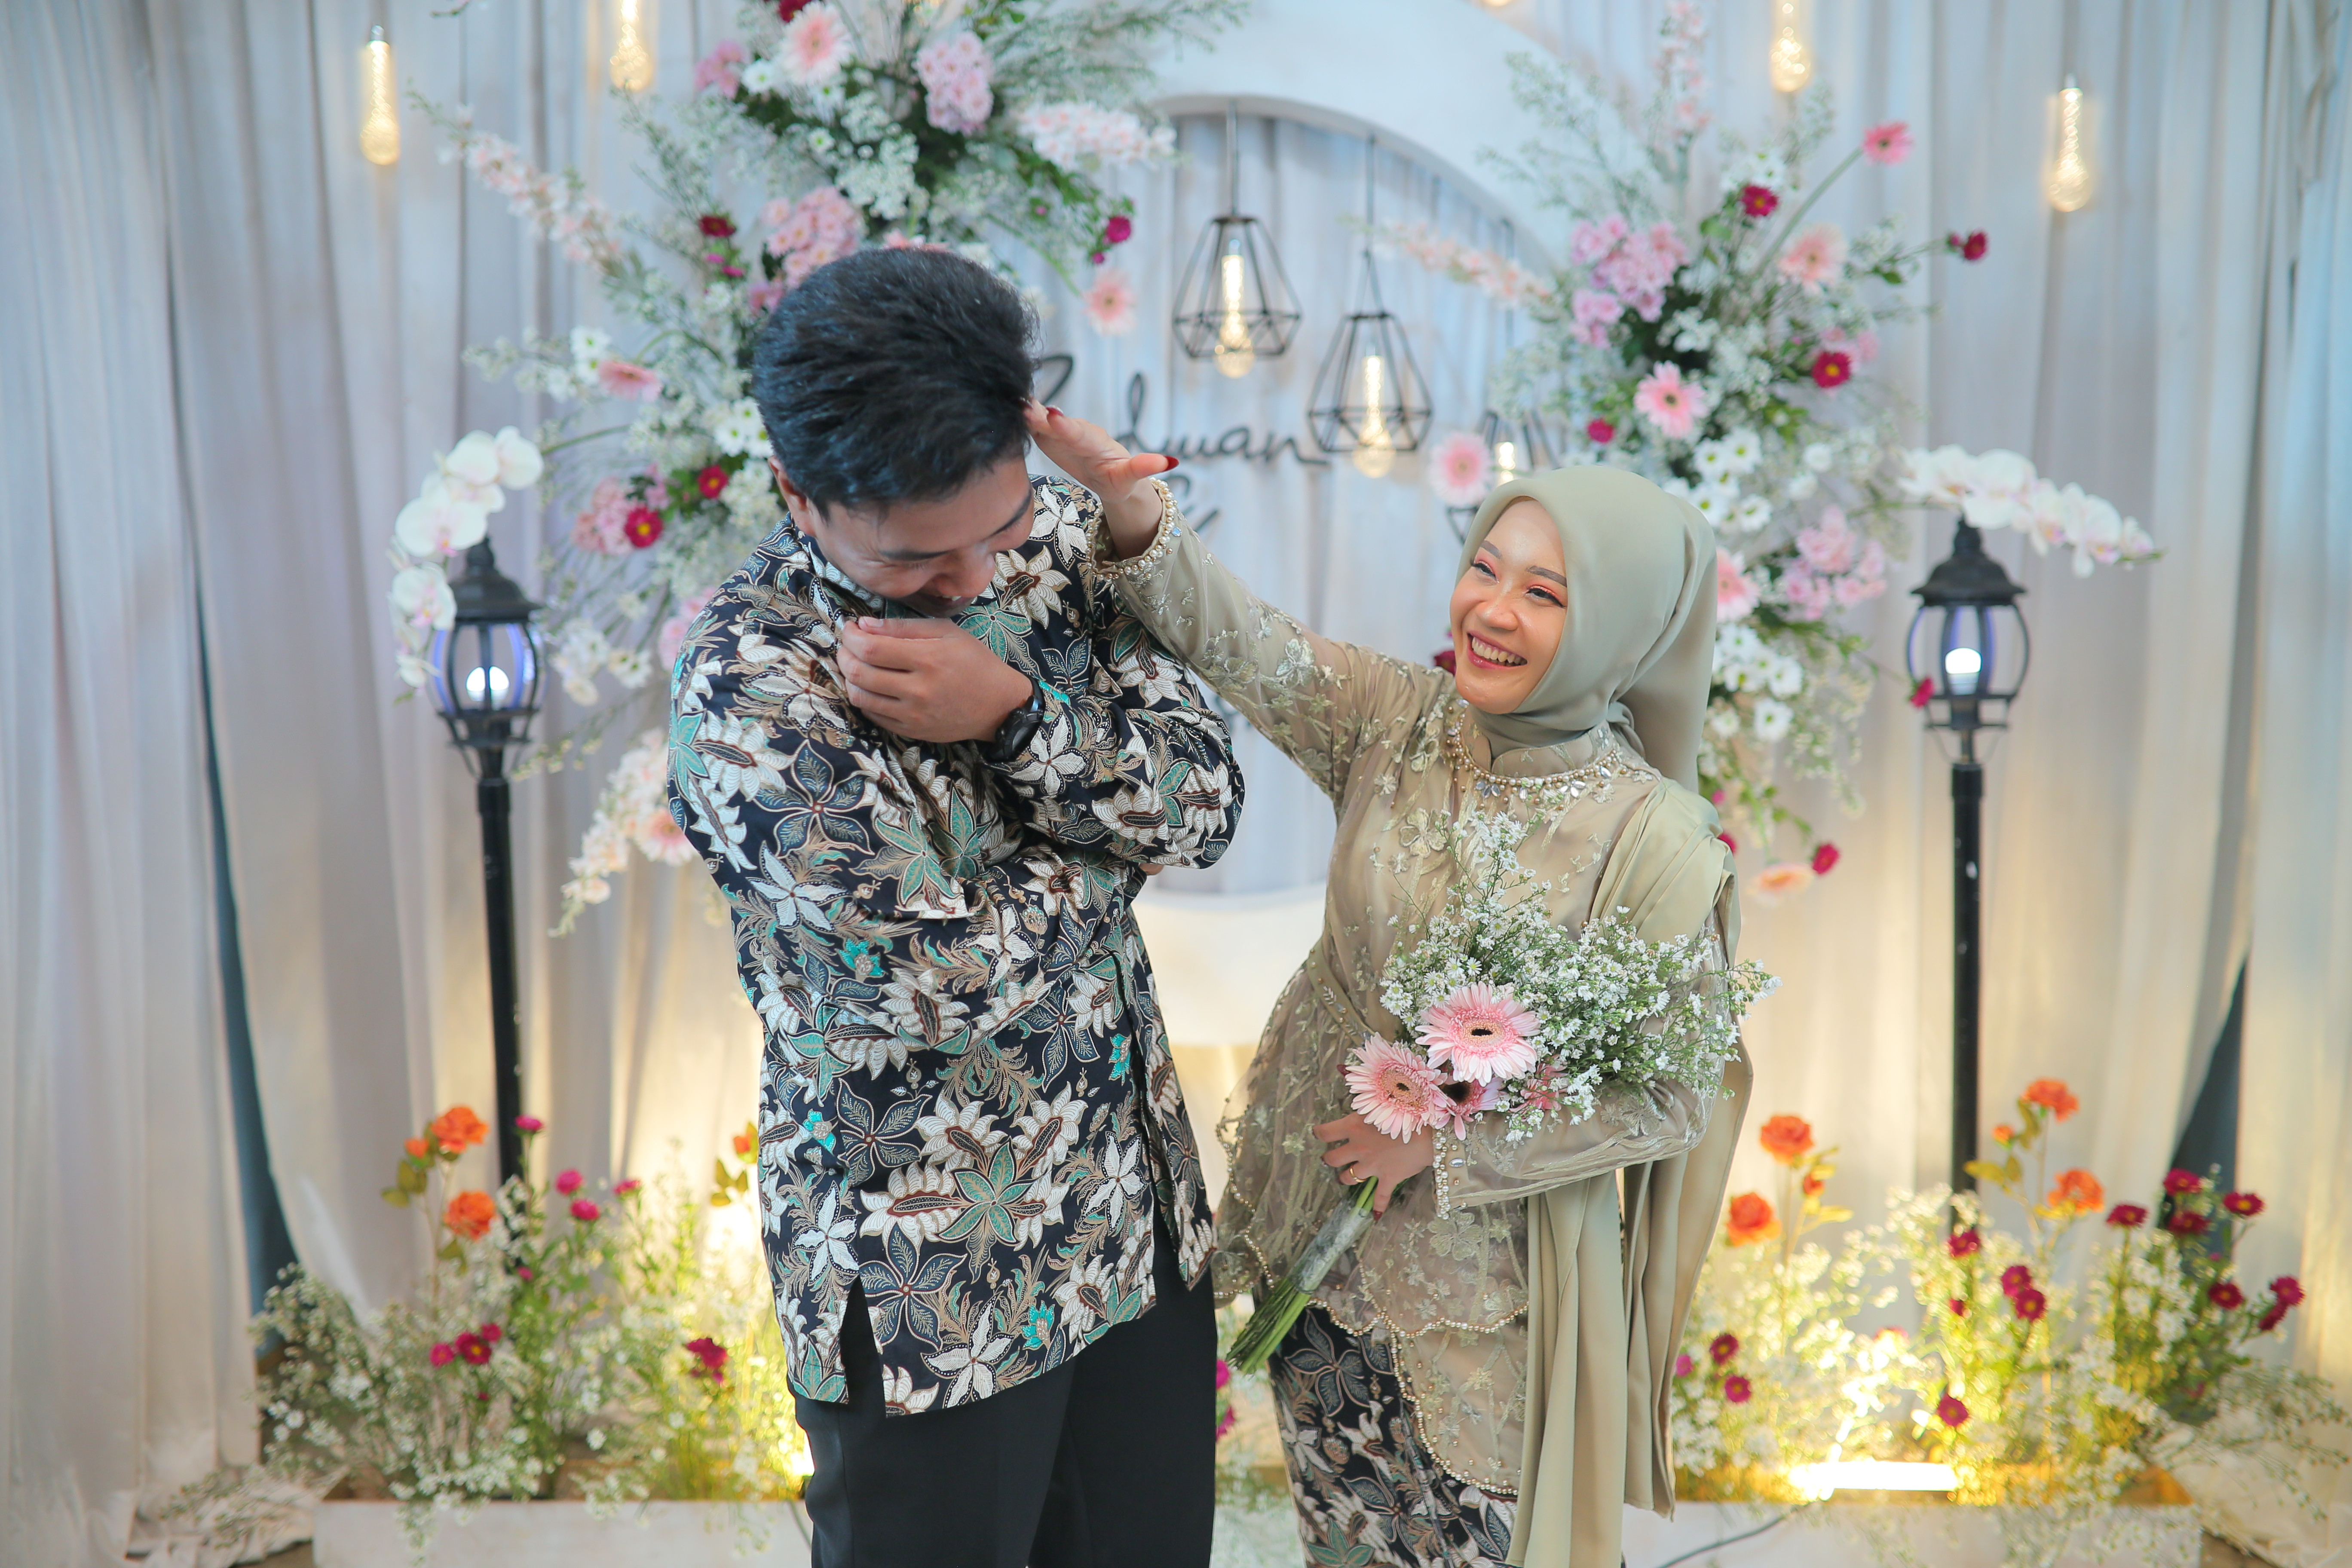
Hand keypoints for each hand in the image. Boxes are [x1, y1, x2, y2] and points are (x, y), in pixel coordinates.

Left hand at [837, 617, 1033, 743]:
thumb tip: (864, 625)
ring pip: (860, 696)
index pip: (871, 648)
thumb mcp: (946, 632)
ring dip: (848, 677)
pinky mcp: (911, 731)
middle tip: (847, 645)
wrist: (998, 705)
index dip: (851, 636)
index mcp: (928, 658)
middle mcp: (918, 689)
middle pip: (859, 672)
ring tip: (853, 664)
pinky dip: (863, 697)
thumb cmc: (974, 662)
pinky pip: (872, 715)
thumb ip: (904, 627)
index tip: (850, 628)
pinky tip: (869, 685)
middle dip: (844, 655)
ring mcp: (913, 714)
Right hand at [1024, 402, 1175, 558]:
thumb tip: (1170, 461)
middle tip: (1025, 408)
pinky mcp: (1048, 436)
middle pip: (1059, 425)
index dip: (1067, 427)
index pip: (1081, 434)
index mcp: (1096, 443)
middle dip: (1043, 417)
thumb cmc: (1120, 477)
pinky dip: (1021, 417)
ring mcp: (1061, 432)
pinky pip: (1034, 425)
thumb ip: (1144, 467)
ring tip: (1009, 403)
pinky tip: (1003, 408)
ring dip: (1028, 412)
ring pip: (1044, 421)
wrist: (1107, 474)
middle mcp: (1078, 432)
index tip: (1054, 417)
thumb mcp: (1131, 477)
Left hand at [1313, 1112, 1435, 1217]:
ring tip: (1345, 1177)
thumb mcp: (1379, 1102)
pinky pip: (1380, 1197)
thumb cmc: (1404, 1111)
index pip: (1325, 1132)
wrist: (1427, 1132)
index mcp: (1353, 1127)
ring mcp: (1371, 1166)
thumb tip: (1353, 1095)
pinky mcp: (1387, 1178)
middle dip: (1329, 1159)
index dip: (1320, 1133)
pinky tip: (1375, 1215)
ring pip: (1349, 1177)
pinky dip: (1378, 1206)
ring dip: (1346, 1177)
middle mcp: (1358, 1148)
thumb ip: (1365, 1106)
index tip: (1319, 1133)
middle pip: (1333, 1158)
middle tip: (1331, 1158)